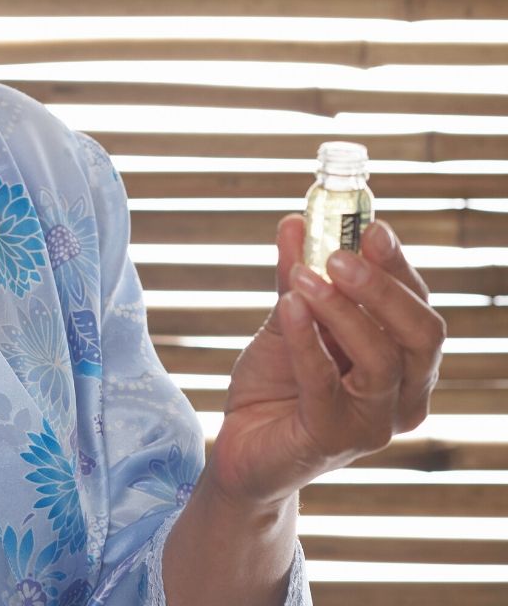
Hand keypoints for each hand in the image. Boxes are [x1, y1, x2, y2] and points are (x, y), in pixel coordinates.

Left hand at [205, 215, 444, 506]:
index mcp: (404, 360)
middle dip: (382, 287)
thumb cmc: (279, 380)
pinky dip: (307, 339)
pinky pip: (326, 383)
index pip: (418, 306)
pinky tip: (288, 306)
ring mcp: (373, 422)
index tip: (370, 226)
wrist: (244, 442)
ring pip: (381, 359)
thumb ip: (298, 275)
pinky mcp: (334, 439)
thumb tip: (296, 223)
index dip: (397, 264)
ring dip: (341, 309)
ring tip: (302, 277)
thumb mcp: (290, 317)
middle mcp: (403, 394)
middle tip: (339, 254)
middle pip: (421, 334)